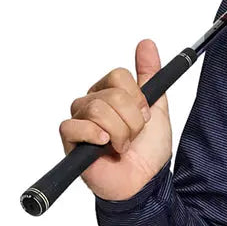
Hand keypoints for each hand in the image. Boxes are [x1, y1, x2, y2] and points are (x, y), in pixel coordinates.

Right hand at [58, 39, 171, 201]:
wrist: (144, 181)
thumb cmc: (147, 149)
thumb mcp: (156, 107)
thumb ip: (150, 75)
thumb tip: (146, 44)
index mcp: (109, 93)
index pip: (119, 76)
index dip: (137, 99)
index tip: (145, 117)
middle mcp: (91, 103)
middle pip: (112, 94)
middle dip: (132, 121)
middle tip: (133, 136)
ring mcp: (79, 121)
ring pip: (98, 110)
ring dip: (120, 133)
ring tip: (122, 146)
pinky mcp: (70, 140)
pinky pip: (76, 126)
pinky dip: (97, 137)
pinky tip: (105, 147)